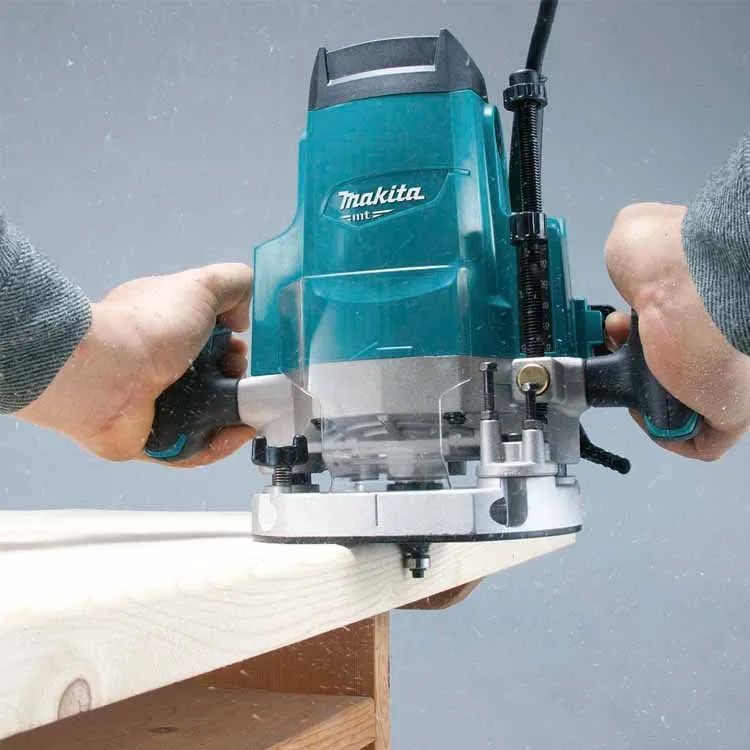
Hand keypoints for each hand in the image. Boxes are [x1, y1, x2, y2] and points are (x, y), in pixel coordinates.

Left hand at [17, 264, 254, 465]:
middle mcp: (155, 364)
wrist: (107, 375)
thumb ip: (233, 283)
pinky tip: (240, 432)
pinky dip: (221, 443)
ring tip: (248, 408)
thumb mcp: (201, 285)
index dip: (230, 341)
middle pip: (210, 376)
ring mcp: (153, 404)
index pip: (204, 336)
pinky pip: (195, 448)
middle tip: (239, 374)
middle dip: (236, 376)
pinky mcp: (153, 441)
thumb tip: (242, 318)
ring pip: (207, 414)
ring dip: (235, 413)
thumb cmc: (153, 325)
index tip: (242, 345)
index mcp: (161, 326)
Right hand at [604, 202, 749, 459]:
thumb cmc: (675, 256)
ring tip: (623, 377)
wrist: (692, 285)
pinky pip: (702, 442)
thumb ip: (636, 255)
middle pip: (684, 368)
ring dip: (649, 398)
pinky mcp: (729, 414)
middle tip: (617, 349)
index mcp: (711, 303)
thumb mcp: (637, 232)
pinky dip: (668, 434)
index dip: (645, 331)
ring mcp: (728, 379)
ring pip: (691, 403)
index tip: (621, 325)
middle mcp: (723, 341)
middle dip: (641, 362)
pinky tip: (644, 411)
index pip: (683, 330)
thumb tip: (634, 267)